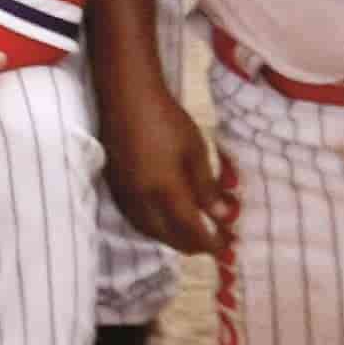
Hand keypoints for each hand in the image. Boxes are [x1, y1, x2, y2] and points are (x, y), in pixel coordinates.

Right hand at [100, 71, 224, 256]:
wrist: (126, 96)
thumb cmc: (166, 119)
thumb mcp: (195, 151)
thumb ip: (207, 187)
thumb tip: (223, 217)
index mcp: (166, 190)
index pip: (191, 229)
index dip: (211, 242)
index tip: (228, 248)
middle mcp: (142, 200)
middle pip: (168, 236)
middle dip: (192, 245)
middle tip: (213, 244)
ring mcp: (125, 194)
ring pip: (148, 230)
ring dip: (171, 239)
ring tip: (189, 237)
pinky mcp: (115, 186)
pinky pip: (135, 219)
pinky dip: (154, 228)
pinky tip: (162, 222)